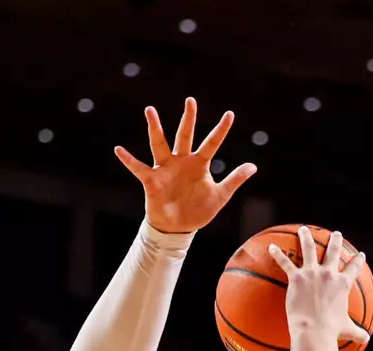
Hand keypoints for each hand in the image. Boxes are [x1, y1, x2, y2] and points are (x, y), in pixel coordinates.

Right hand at [116, 98, 254, 233]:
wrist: (178, 228)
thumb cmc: (198, 210)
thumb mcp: (220, 195)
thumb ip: (235, 179)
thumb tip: (253, 166)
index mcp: (199, 164)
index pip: (212, 143)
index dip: (221, 130)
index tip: (230, 114)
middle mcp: (181, 161)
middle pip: (185, 135)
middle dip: (188, 119)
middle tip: (191, 100)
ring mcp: (165, 169)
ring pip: (159, 144)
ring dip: (155, 128)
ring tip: (150, 110)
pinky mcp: (152, 180)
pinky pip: (139, 168)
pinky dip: (129, 160)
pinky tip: (119, 150)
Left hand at [268, 226, 371, 347]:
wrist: (314, 331)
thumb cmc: (331, 331)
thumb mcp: (347, 330)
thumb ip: (357, 332)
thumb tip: (366, 339)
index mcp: (343, 284)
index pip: (354, 268)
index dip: (359, 261)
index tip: (360, 255)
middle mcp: (329, 274)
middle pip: (334, 252)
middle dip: (336, 241)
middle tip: (337, 234)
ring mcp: (312, 274)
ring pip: (310, 249)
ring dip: (306, 237)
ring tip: (304, 230)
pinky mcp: (296, 278)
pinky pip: (285, 263)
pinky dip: (277, 254)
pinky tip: (271, 247)